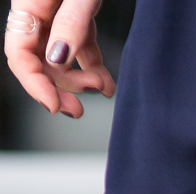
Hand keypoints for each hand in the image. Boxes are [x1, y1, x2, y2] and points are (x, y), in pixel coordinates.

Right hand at [4, 0, 113, 117]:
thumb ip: (70, 23)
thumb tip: (58, 58)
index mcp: (30, 3)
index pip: (19, 52)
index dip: (34, 83)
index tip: (53, 105)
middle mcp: (39, 12)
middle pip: (38, 62)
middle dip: (58, 89)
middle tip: (77, 110)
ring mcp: (57, 16)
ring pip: (59, 61)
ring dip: (78, 82)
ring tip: (100, 86)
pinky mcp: (77, 18)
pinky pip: (79, 50)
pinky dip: (92, 69)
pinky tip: (106, 83)